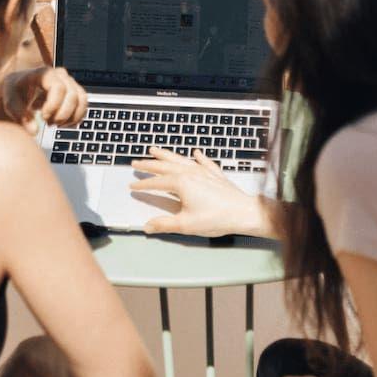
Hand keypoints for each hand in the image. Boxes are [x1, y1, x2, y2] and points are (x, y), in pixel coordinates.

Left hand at [0, 68, 87, 129]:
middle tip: (48, 123)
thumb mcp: (10, 101)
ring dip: (71, 116)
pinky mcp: (74, 91)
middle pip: (72, 95)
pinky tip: (62, 124)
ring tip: (55, 124)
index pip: (58, 87)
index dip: (54, 105)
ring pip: (81, 99)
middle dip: (62, 114)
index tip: (43, 117)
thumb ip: (19, 115)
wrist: (20, 88)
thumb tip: (34, 131)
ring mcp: (69, 82)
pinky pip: (84, 104)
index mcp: (44, 73)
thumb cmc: (15, 92)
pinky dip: (76, 117)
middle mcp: (59, 75)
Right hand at [129, 147, 263, 236]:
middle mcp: (191, 173)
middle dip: (149, 164)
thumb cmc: (217, 218)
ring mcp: (204, 172)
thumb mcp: (186, 225)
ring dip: (167, 155)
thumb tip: (148, 226)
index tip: (133, 185)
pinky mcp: (216, 175)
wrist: (243, 213)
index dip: (143, 184)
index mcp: (181, 183)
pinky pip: (204, 162)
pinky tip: (196, 153)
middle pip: (165, 166)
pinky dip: (199, 157)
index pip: (157, 183)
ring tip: (155, 150)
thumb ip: (164, 224)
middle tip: (136, 162)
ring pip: (181, 160)